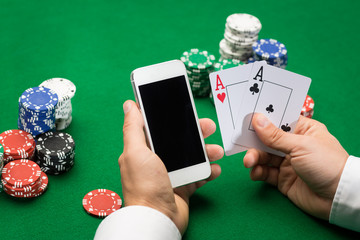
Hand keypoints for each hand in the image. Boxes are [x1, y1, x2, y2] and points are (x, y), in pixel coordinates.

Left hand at [118, 100, 222, 234]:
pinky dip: (209, 171)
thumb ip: (133, 128)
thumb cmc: (144, 185)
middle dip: (196, 133)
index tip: (186, 109)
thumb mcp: (135, 152)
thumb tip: (129, 104)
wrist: (158, 219)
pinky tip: (215, 169)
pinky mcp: (183, 187)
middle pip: (179, 141)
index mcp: (143, 151)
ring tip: (217, 152)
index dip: (172, 118)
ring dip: (207, 152)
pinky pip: (199, 175)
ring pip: (192, 157)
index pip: (159, 129)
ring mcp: (171, 174)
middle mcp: (157, 161)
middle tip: (209, 127)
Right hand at [243, 114, 348, 219]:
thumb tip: (257, 119)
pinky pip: (265, 173)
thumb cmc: (325, 163)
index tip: (247, 117)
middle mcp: (294, 145)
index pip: (280, 120)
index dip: (264, 119)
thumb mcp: (300, 145)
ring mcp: (288, 162)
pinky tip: (255, 172)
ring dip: (254, 157)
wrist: (338, 198)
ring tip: (249, 162)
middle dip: (255, 141)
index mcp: (303, 130)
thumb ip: (275, 136)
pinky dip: (258, 172)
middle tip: (242, 142)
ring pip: (264, 156)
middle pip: (268, 139)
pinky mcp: (283, 179)